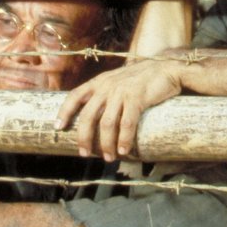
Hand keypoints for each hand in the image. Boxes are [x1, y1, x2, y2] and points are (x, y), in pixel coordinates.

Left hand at [56, 55, 189, 160]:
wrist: (168, 69)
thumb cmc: (144, 78)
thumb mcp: (119, 80)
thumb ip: (107, 91)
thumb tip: (97, 114)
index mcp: (100, 81)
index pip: (75, 96)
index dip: (64, 112)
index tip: (57, 128)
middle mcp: (107, 86)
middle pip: (88, 116)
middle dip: (85, 138)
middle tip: (85, 154)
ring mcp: (122, 92)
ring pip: (107, 124)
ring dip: (106, 144)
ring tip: (108, 158)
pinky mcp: (137, 98)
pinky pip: (126, 124)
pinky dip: (123, 140)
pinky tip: (123, 150)